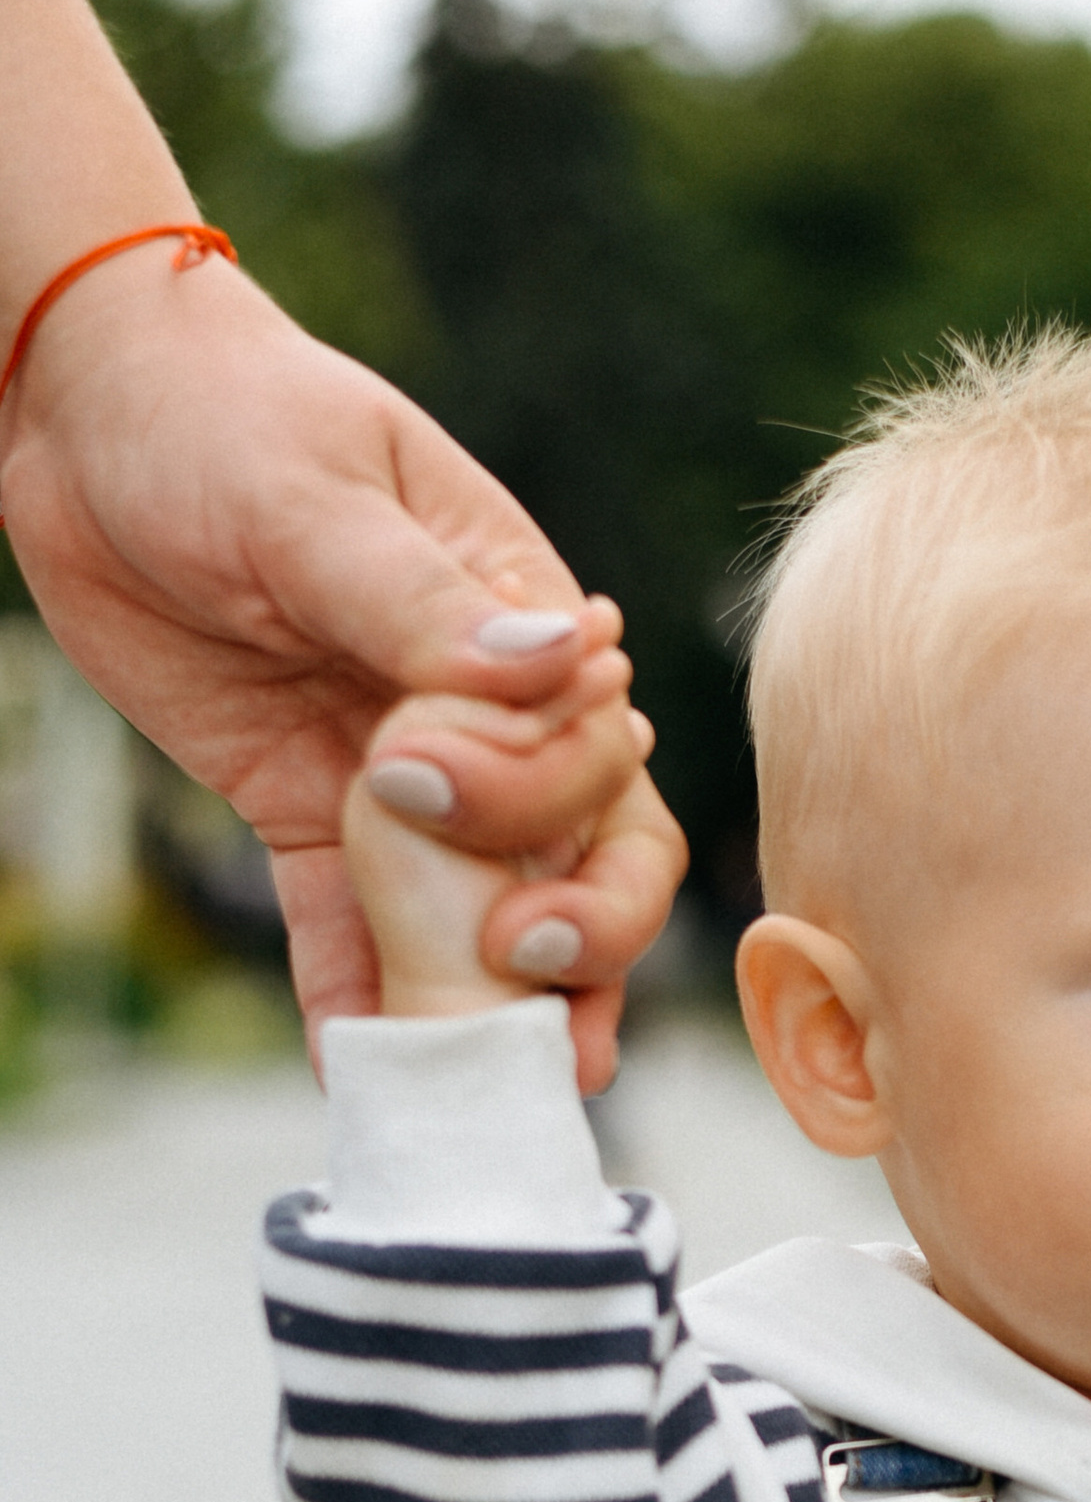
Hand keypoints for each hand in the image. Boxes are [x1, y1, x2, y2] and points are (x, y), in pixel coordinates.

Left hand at [0, 251, 686, 1083]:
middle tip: (522, 980)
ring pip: (484, 909)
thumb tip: (565, 659)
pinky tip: (352, 1070)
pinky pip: (346, 926)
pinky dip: (356, 1000)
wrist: (89, 415)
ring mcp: (404, 774)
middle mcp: (487, 713)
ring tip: (492, 1086)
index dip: (535, 795)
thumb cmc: (224, 415)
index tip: (420, 783)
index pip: (589, 744)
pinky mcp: (310, 813)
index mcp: (520, 621)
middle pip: (584, 847)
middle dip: (580, 932)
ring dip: (495, 1003)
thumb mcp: (317, 497)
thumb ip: (428, 600)